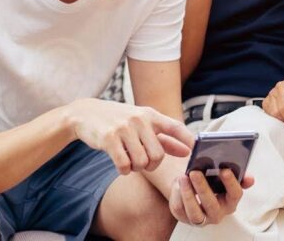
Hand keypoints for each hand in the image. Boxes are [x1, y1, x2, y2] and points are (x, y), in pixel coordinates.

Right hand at [67, 98, 192, 174]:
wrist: (86, 113)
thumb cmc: (119, 120)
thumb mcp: (142, 123)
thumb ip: (165, 138)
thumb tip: (188, 150)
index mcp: (151, 115)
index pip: (176, 127)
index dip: (189, 140)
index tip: (197, 152)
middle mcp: (140, 119)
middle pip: (158, 155)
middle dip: (152, 165)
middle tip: (144, 163)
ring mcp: (124, 128)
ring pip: (142, 162)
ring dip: (137, 168)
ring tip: (130, 161)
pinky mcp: (109, 138)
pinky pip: (124, 165)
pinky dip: (124, 170)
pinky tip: (121, 165)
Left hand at [169, 168, 254, 226]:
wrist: (194, 188)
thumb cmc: (212, 182)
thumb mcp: (225, 177)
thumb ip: (239, 176)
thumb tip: (250, 179)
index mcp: (230, 201)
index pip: (235, 195)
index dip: (231, 183)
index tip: (224, 169)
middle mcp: (217, 213)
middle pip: (212, 204)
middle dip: (203, 187)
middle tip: (195, 172)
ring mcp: (201, 218)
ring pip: (194, 212)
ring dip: (188, 194)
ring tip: (183, 177)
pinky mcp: (184, 218)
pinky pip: (180, 209)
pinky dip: (177, 195)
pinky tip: (177, 183)